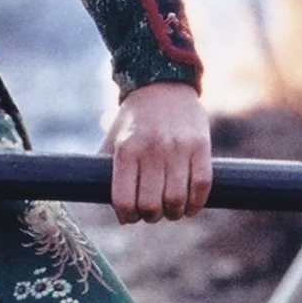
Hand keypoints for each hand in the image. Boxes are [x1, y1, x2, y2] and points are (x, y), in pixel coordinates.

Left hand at [105, 81, 213, 223]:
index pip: (124, 200)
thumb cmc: (134, 120)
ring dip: (174, 213)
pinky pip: (202, 185)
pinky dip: (196, 204)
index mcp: (126, 149)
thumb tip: (99, 199)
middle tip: (152, 212)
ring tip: (171, 210)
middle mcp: (152, 148)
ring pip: (177, 199)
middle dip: (151, 216)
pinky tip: (190, 207)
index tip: (130, 217)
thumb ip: (106, 168)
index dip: (127, 216)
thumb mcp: (114, 139)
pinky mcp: (201, 146)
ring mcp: (179, 147)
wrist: (163, 85)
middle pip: (152, 204)